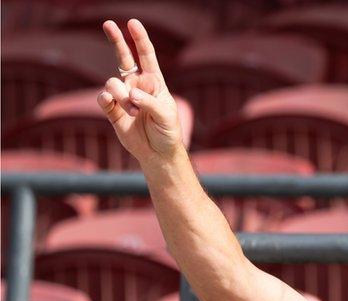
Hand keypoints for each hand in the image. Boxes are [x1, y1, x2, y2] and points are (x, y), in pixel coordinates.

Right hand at [97, 19, 183, 164]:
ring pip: (113, 83)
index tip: (132, 23)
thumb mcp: (165, 115)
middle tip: (108, 24)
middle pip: (124, 58)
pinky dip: (107, 99)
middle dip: (117, 40)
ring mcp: (124, 97)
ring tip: (133, 112)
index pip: (146, 57)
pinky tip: (112, 103)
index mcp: (154, 83)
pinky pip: (103, 97)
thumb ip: (149, 102)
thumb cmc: (167, 132)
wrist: (157, 153)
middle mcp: (137, 86)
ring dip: (122, 95)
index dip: (140, 39)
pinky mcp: (112, 110)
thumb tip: (131, 93)